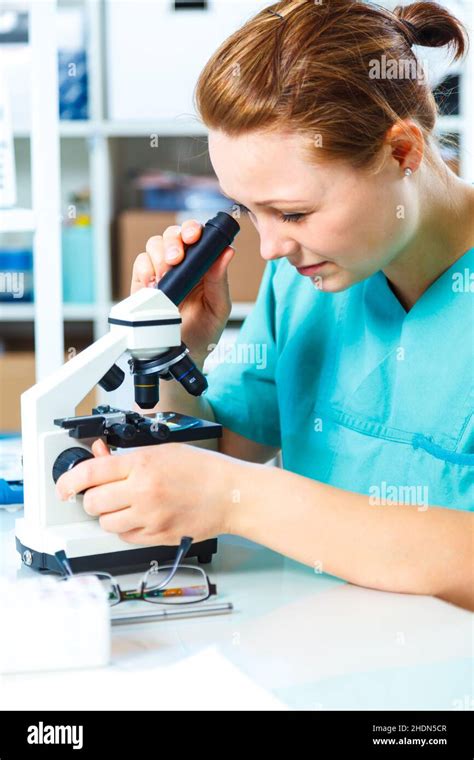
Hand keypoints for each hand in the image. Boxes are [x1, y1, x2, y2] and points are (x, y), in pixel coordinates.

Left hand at [55, 438, 235, 545]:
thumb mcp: (162, 451)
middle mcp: (143, 492)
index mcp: (143, 464)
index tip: (64, 485)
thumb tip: (99, 456)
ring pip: (105, 523)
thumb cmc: (203, 469)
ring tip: (124, 504)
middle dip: (92, 498)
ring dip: (108, 514)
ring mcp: (149, 517)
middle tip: (102, 492)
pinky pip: (125, 536)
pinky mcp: (156, 537)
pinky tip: (139, 516)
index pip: (90, 473)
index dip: (68, 480)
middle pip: (93, 502)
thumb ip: (126, 457)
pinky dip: (125, 528)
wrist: (230, 494)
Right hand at [130, 219, 234, 367]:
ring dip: (159, 255)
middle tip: (176, 259)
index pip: (196, 237)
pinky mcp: (143, 285)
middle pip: (172, 235)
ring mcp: (160, 274)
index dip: (193, 230)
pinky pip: (139, 264)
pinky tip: (153, 284)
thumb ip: (220, 280)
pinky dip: (145, 269)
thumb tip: (227, 252)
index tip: (194, 237)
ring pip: (154, 245)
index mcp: (202, 265)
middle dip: (173, 241)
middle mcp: (181, 265)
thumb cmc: (204, 332)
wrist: (183, 356)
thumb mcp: (219, 307)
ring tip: (165, 276)